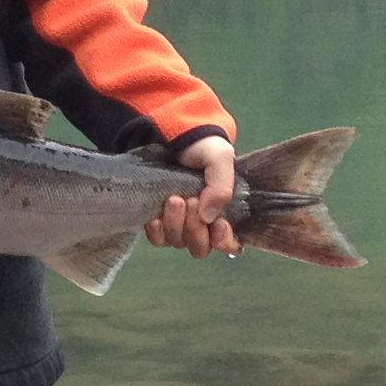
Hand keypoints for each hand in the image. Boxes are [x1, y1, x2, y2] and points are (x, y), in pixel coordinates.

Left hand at [144, 135, 241, 256]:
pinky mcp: (160, 222)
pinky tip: (156, 217)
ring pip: (179, 242)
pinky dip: (157, 232)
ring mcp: (180, 226)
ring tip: (173, 199)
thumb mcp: (220, 158)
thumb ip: (222, 186)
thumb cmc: (203, 149)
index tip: (219, 223)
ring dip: (175, 224)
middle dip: (195, 227)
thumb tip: (207, 216)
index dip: (224, 240)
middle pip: (201, 247)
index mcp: (225, 213)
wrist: (174, 138)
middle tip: (190, 201)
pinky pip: (158, 240)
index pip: (230, 244)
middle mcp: (203, 225)